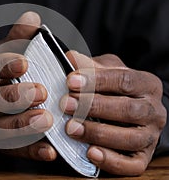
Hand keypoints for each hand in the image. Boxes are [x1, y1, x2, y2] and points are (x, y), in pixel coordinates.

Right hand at [0, 12, 56, 160]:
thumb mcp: (5, 55)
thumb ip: (18, 39)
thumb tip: (32, 17)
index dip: (2, 65)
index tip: (25, 62)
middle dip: (13, 98)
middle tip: (41, 92)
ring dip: (20, 126)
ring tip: (46, 121)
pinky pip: (8, 152)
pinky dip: (28, 151)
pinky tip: (49, 150)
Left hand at [61, 51, 166, 174]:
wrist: (127, 111)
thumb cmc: (113, 89)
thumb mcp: (104, 71)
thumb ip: (89, 65)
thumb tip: (71, 58)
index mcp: (147, 85)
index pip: (125, 80)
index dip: (97, 81)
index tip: (71, 81)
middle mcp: (154, 111)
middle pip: (129, 109)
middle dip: (95, 107)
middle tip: (67, 104)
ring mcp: (151, 136)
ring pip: (130, 138)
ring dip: (99, 133)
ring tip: (72, 128)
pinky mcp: (142, 157)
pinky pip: (132, 165)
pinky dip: (112, 161)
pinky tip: (91, 153)